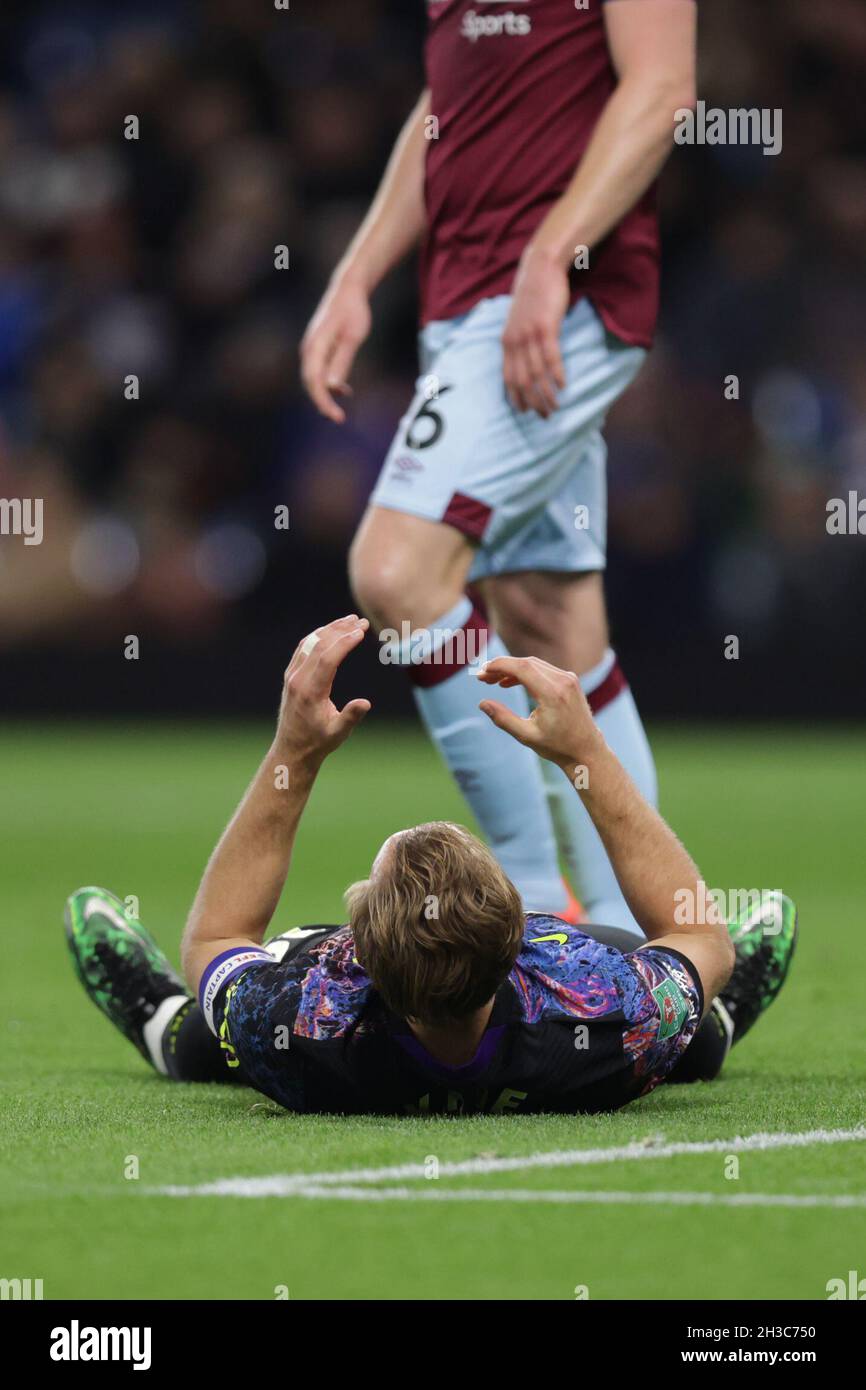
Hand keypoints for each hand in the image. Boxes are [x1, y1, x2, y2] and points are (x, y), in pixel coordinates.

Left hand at [277, 615, 371, 766]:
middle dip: (341, 630)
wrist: (292, 749)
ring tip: (349, 620)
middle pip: (319, 644)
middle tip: (361, 621)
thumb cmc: (318, 742)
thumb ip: (351, 717)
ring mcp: (292, 675)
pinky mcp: (291, 675)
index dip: (344, 642)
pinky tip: (331, 631)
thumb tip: (365, 703)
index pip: (327, 658)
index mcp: (310, 691)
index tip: (361, 630)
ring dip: (330, 629)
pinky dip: (319, 636)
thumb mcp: (338, 733)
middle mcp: (298, 679)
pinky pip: (304, 648)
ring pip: (310, 643)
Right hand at [300, 278, 371, 423]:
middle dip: (323, 403)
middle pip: (310, 383)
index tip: (334, 416)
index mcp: (315, 346)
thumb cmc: (353, 311)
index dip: (322, 401)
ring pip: (314, 379)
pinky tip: (345, 391)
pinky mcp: (318, 349)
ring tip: (340, 410)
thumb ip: (342, 361)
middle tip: (339, 419)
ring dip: (326, 395)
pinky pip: (320, 371)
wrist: (347, 289)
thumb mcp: (353, 337)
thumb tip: (332, 387)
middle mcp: (309, 349)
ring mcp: (312, 349)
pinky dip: (330, 384)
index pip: (313, 381)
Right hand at [476, 655, 599, 769]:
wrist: (586, 749)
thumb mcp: (526, 736)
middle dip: (502, 667)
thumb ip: (503, 718)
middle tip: (482, 678)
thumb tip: (482, 703)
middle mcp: (563, 681)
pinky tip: (509, 682)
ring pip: (533, 664)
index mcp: (553, 694)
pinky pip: (542, 669)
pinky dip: (524, 672)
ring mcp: (568, 678)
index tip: (482, 672)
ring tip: (492, 681)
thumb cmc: (557, 746)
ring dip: (512, 669)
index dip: (499, 666)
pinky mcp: (569, 680)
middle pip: (526, 662)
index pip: (521, 667)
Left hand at [502, 244, 568, 417]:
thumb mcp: (519, 321)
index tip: (526, 412)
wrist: (540, 268)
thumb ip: (519, 341)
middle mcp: (514, 341)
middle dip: (533, 402)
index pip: (507, 378)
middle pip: (522, 380)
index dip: (516, 397)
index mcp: (506, 342)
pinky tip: (563, 386)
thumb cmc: (533, 296)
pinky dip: (556, 374)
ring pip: (536, 373)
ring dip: (546, 394)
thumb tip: (525, 362)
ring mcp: (529, 334)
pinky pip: (551, 357)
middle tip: (545, 416)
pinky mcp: (545, 327)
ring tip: (555, 407)